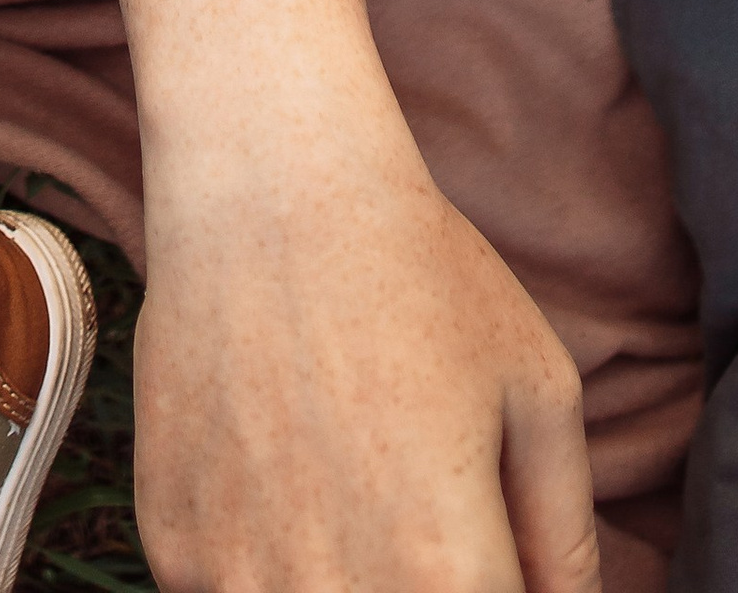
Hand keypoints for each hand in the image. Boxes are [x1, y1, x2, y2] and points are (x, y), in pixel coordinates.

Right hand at [135, 120, 597, 591]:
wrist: (266, 185)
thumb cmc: (416, 273)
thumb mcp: (537, 392)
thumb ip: (565, 539)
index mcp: (446, 574)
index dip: (492, 584)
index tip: (482, 545)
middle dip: (418, 579)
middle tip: (411, 503)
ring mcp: (241, 580)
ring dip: (339, 576)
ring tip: (340, 478)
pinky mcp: (172, 548)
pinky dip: (260, 559)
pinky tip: (276, 468)